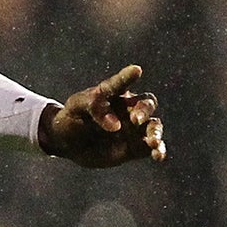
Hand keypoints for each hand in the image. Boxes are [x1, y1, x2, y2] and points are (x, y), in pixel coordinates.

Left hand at [38, 65, 165, 167]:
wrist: (67, 142)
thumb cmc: (71, 118)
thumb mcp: (76, 109)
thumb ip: (94, 109)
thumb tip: (116, 125)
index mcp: (112, 95)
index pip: (120, 83)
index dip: (128, 77)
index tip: (136, 70)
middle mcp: (127, 109)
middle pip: (146, 104)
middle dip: (144, 110)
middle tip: (136, 120)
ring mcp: (133, 128)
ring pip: (153, 126)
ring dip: (156, 132)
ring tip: (152, 141)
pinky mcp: (135, 146)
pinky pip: (151, 148)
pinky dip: (158, 150)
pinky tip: (158, 156)